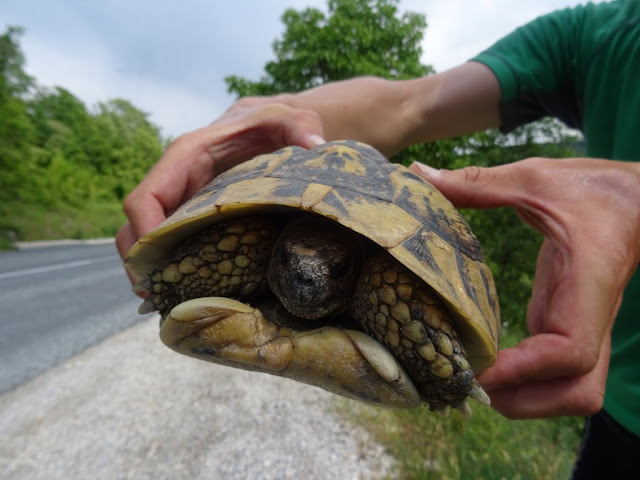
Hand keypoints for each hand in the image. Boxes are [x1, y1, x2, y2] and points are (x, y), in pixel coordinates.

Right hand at [115, 101, 325, 278]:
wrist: (266, 127)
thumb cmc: (272, 124)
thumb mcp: (288, 119)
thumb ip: (300, 126)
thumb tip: (312, 147)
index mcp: (186, 157)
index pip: (146, 198)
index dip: (145, 233)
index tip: (160, 265)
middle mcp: (175, 181)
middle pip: (135, 227)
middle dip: (141, 263)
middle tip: (158, 297)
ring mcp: (179, 201)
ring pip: (145, 240)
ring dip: (151, 271)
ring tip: (170, 304)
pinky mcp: (189, 216)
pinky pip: (167, 244)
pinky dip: (170, 267)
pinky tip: (187, 292)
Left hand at [411, 157, 639, 418]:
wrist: (639, 201)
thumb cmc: (593, 189)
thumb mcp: (534, 178)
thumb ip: (477, 182)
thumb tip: (416, 176)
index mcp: (587, 284)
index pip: (570, 350)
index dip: (525, 369)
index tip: (479, 370)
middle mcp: (590, 317)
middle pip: (577, 392)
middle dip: (525, 400)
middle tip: (470, 385)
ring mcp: (583, 326)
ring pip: (573, 392)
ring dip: (527, 399)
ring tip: (475, 382)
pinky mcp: (571, 324)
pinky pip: (557, 373)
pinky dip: (527, 382)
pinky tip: (488, 366)